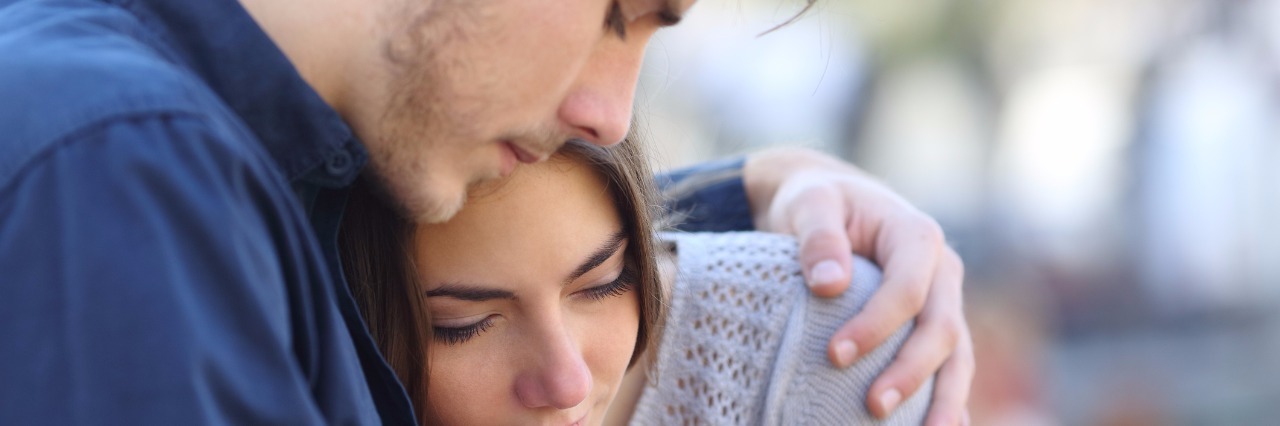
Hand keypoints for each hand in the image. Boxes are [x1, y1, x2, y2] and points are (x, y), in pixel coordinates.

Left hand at [744, 147, 972, 424]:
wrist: (830, 201)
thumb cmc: (817, 201)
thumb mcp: (810, 203)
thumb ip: (818, 237)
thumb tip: (828, 284)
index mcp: (917, 236)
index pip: (907, 289)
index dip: (877, 325)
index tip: (834, 355)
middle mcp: (942, 271)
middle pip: (941, 329)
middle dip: (911, 373)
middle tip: (873, 407)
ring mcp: (944, 301)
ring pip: (957, 356)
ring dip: (944, 400)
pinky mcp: (934, 326)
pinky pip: (948, 367)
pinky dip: (946, 400)